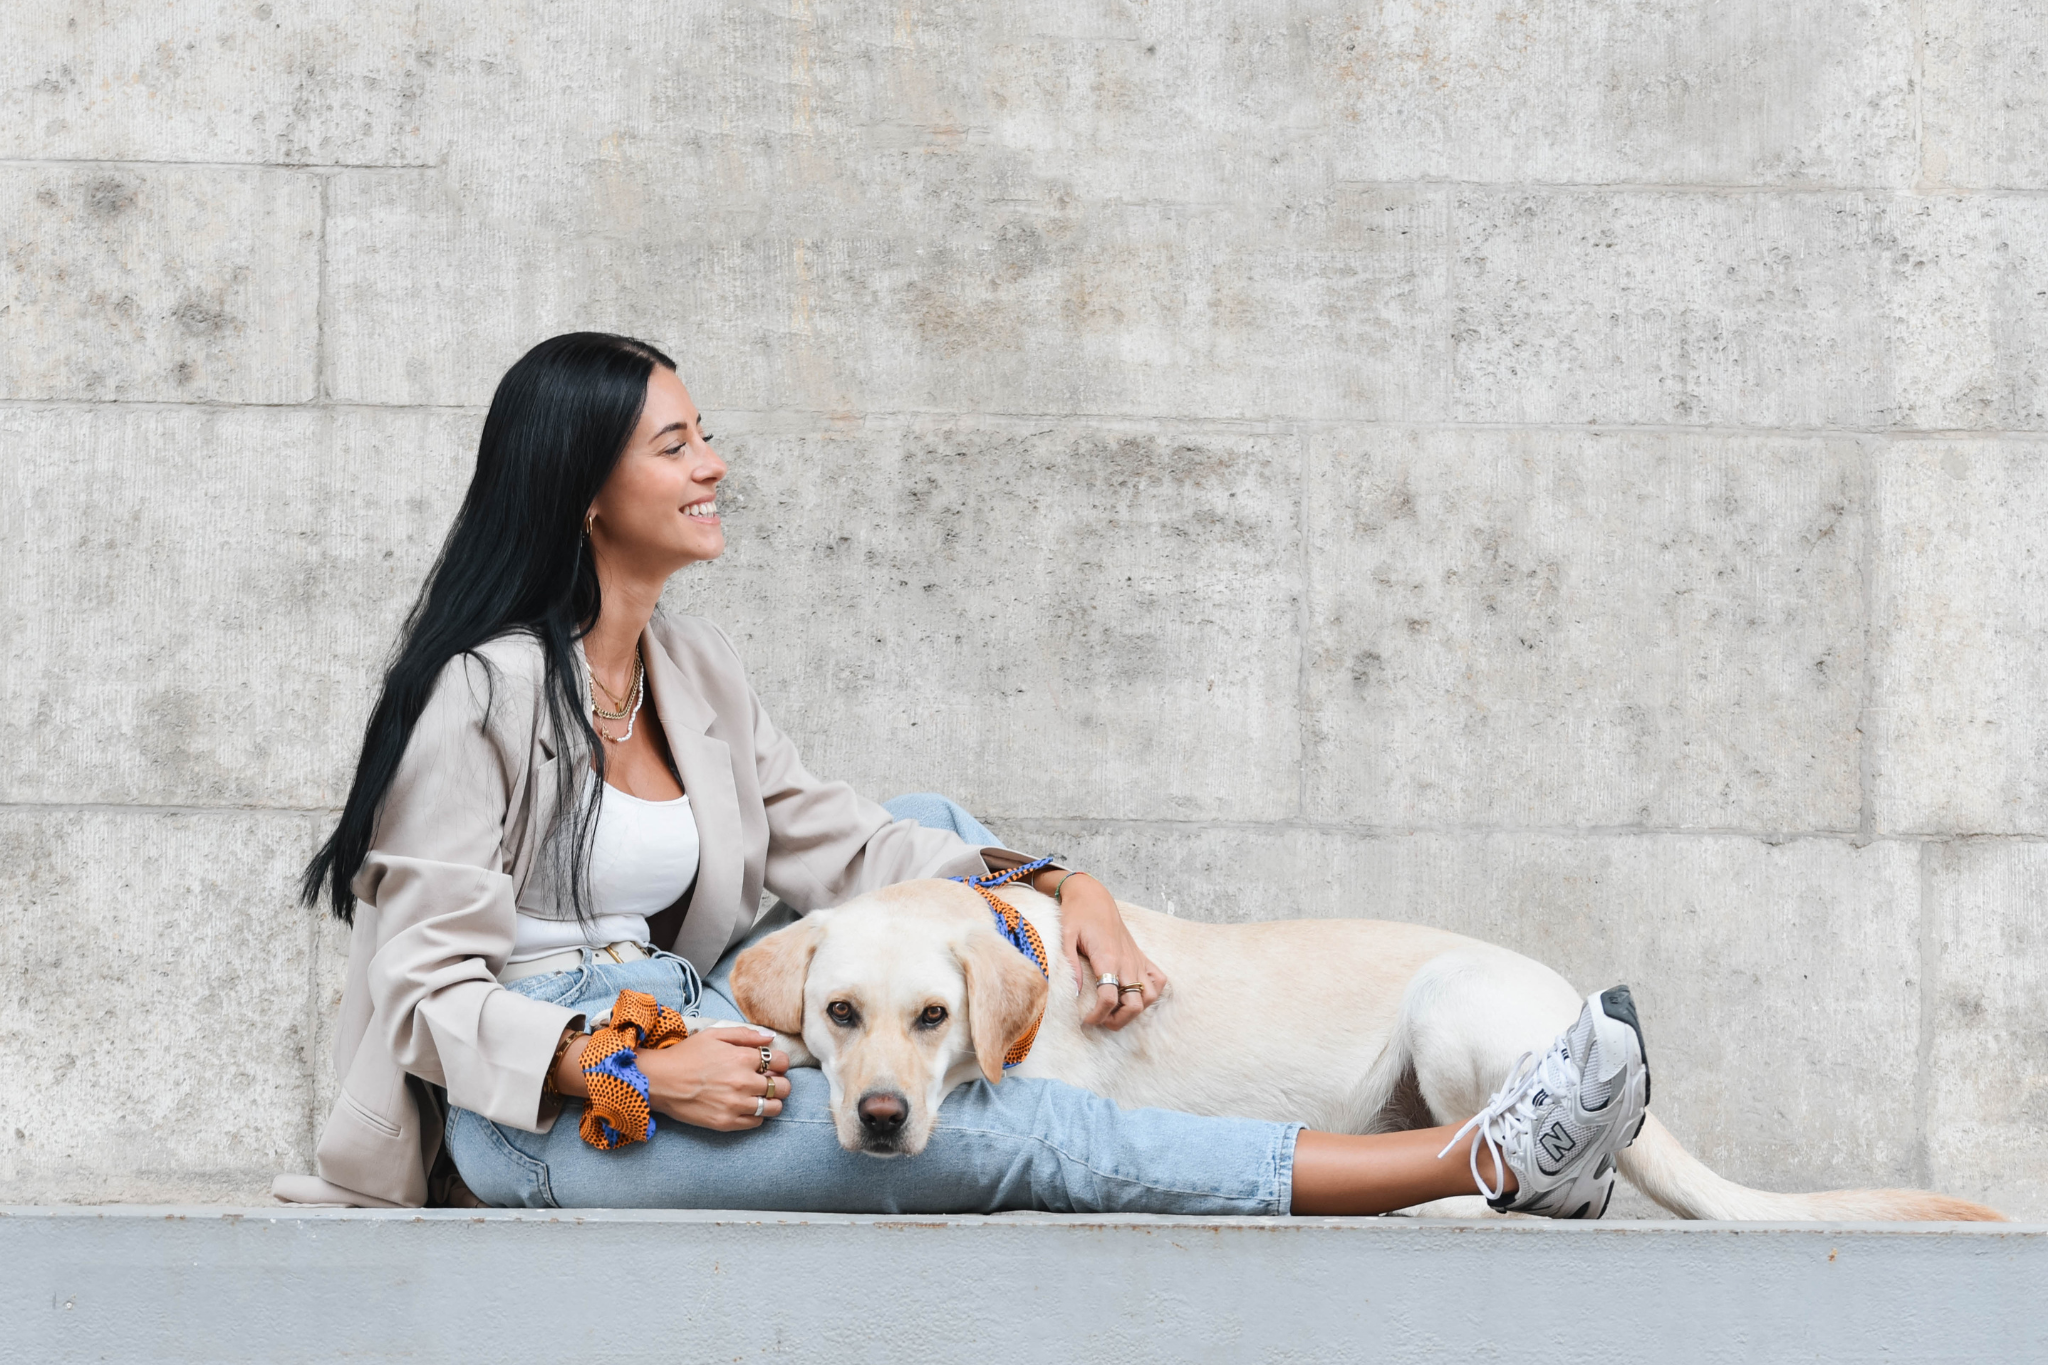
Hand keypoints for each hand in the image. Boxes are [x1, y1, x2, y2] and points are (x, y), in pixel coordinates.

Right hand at [563, 1025, 788, 1130]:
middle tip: (769, 1081)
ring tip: (760, 1096)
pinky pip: (757, 1122)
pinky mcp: (726, 1122)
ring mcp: (736, 1104)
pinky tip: (746, 1106)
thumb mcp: (714, 1035)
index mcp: (743, 1058)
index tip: (773, 1064)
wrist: (659, 1081)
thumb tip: (770, 1037)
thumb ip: (745, 1035)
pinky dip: (756, 1115)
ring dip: (772, 1101)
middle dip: (780, 1082)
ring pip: (774, 1107)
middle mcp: (744, 1082)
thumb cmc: (686, 1055)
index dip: (780, 1062)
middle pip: (783, 1087)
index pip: (782, 1062)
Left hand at [1046, 874, 1167, 1029]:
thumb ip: (1071, 964)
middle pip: (1134, 1004)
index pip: (1108, 998)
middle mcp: (1127, 962)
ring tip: (1117, 1010)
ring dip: (1136, 1010)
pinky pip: (1159, 979)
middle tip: (1101, 1020)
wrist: (1093, 896)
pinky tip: (1136, 994)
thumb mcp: (1066, 936)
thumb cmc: (1077, 914)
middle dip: (1118, 1020)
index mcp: (1107, 958)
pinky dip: (1152, 992)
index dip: (1097, 1015)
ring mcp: (1137, 959)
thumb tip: (1076, 992)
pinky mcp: (1141, 956)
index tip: (1085, 1019)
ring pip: (1150, 996)